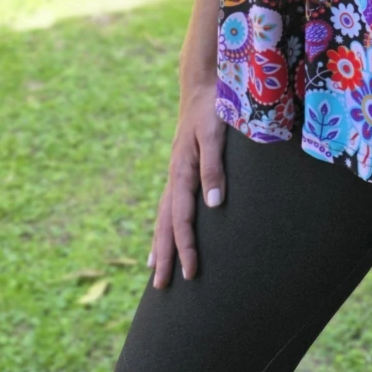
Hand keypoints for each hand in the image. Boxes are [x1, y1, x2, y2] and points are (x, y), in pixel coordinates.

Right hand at [148, 76, 226, 289]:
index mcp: (183, 170)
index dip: (185, 247)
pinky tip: (165, 232)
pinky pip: (169, 202)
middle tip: (162, 288)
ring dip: (161, 242)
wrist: (203, 82)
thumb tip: (213, 204)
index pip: (182, 219)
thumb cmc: (213, 107)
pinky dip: (165, 223)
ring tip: (156, 270)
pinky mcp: (181, 166)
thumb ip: (214, 167)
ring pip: (164, 214)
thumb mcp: (216, 134)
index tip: (190, 273)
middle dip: (166, 255)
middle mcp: (175, 175)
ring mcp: (176, 170)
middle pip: (166, 223)